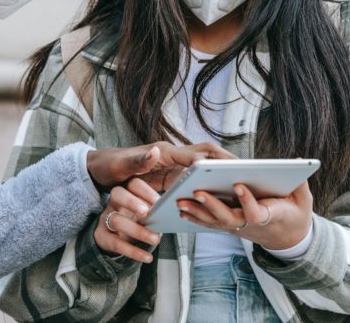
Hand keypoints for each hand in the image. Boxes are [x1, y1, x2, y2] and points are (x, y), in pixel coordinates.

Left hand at [86, 141, 234, 191]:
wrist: (100, 169)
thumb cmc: (110, 165)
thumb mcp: (121, 166)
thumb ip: (138, 161)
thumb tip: (155, 152)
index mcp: (164, 151)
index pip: (195, 153)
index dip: (214, 160)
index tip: (233, 167)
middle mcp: (172, 156)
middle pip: (206, 154)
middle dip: (226, 161)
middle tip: (249, 171)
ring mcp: (173, 166)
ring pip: (204, 166)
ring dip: (220, 173)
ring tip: (241, 185)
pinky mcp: (171, 176)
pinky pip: (195, 178)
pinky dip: (208, 184)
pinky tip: (218, 198)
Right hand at [93, 178, 161, 262]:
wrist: (114, 240)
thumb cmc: (135, 222)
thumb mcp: (143, 214)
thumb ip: (154, 210)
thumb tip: (170, 212)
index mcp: (127, 192)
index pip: (132, 184)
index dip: (145, 191)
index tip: (159, 202)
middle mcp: (114, 203)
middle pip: (117, 194)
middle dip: (132, 202)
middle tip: (147, 213)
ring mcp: (106, 219)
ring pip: (117, 220)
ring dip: (138, 231)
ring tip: (155, 239)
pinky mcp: (102, 237)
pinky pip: (116, 243)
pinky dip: (134, 252)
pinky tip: (148, 257)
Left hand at [176, 181, 313, 250]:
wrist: (288, 238)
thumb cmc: (294, 214)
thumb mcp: (303, 200)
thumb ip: (300, 183)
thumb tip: (298, 161)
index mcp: (270, 216)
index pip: (256, 213)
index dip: (247, 201)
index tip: (238, 185)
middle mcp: (250, 225)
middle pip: (228, 218)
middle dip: (212, 205)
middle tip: (197, 192)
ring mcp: (238, 227)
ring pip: (215, 222)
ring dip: (197, 212)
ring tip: (180, 201)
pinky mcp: (230, 227)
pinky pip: (211, 223)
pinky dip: (196, 217)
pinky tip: (182, 210)